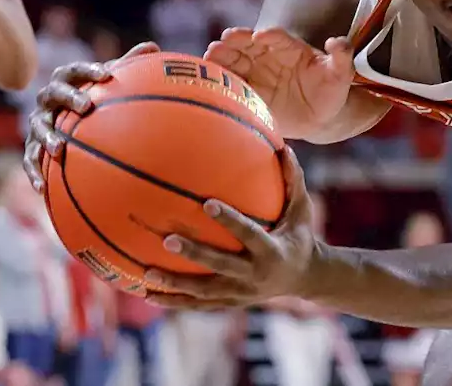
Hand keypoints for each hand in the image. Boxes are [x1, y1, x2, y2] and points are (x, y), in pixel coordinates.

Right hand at [22, 41, 159, 191]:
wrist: (63, 119)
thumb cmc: (93, 97)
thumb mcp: (107, 82)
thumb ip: (127, 65)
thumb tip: (153, 46)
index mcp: (67, 81)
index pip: (74, 71)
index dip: (89, 71)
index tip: (107, 75)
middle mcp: (48, 99)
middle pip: (55, 93)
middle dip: (69, 98)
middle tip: (86, 106)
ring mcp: (38, 122)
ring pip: (38, 127)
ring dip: (47, 137)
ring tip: (59, 150)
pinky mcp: (31, 146)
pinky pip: (29, 159)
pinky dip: (33, 172)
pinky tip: (42, 188)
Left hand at [145, 147, 316, 309]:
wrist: (305, 278)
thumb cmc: (301, 235)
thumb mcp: (303, 210)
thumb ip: (293, 180)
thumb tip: (283, 147)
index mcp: (272, 251)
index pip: (249, 234)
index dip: (229, 220)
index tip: (207, 203)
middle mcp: (255, 275)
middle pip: (220, 265)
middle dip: (194, 254)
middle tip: (167, 240)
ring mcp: (240, 293)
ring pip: (204, 291)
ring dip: (175, 284)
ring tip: (147, 274)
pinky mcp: (230, 303)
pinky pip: (198, 304)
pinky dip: (174, 302)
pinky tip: (147, 295)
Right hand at [204, 28, 352, 138]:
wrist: (319, 115)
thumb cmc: (330, 89)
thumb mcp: (340, 73)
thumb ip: (341, 56)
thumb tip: (337, 42)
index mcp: (292, 48)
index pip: (279, 38)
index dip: (270, 35)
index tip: (260, 36)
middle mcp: (270, 56)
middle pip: (251, 45)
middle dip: (238, 41)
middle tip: (224, 40)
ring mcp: (257, 73)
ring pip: (237, 60)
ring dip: (223, 56)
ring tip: (211, 54)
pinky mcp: (249, 91)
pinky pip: (232, 83)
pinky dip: (221, 80)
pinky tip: (208, 77)